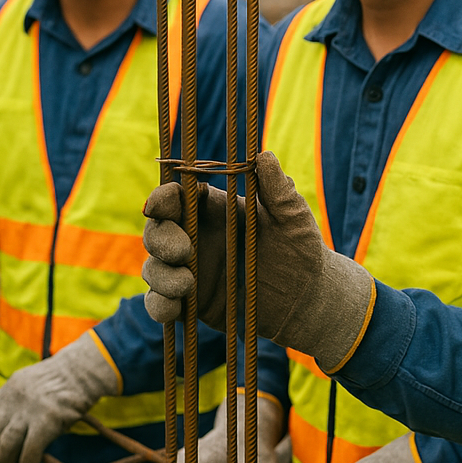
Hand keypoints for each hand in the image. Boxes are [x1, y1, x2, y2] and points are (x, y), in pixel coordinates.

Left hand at [0, 332, 119, 462]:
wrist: (84, 370)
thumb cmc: (63, 380)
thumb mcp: (31, 383)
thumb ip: (16, 401)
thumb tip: (5, 429)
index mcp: (9, 388)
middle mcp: (14, 399)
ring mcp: (30, 410)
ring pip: (6, 445)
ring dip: (7, 462)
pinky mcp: (47, 422)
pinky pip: (29, 453)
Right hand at [142, 151, 374, 369]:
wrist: (307, 297)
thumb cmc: (300, 248)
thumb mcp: (293, 218)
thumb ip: (278, 190)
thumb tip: (264, 156)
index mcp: (215, 210)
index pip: (178, 197)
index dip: (163, 197)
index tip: (158, 203)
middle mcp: (195, 237)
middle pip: (157, 230)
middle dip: (159, 237)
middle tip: (183, 250)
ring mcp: (189, 271)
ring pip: (154, 267)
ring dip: (160, 274)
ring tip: (186, 284)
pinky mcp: (190, 303)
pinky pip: (160, 303)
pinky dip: (159, 304)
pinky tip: (173, 307)